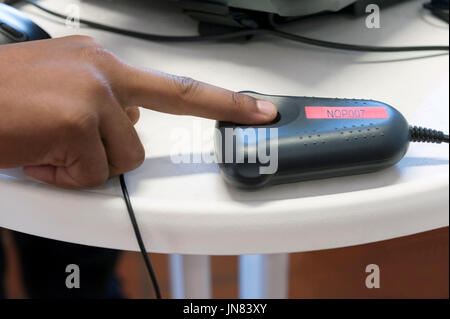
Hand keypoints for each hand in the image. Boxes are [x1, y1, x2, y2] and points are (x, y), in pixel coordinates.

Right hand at [0, 36, 276, 186]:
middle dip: (110, 150)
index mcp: (101, 62)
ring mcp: (94, 95)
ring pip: (121, 159)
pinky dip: (63, 177)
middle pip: (146, 133)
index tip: (257, 110)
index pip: (178, 87)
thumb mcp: (59, 86)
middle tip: (74, 138)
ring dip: (84, 165)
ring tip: (45, 147)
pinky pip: (92, 175)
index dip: (224, 102)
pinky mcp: (77, 122)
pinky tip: (35, 154)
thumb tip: (131, 122)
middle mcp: (104, 71)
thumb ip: (105, 103)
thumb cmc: (1, 98)